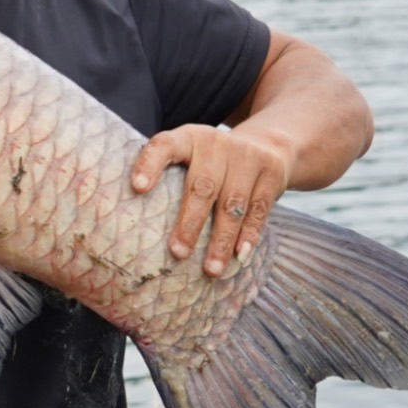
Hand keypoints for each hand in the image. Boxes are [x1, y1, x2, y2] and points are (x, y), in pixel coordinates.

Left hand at [130, 124, 294, 277]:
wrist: (267, 146)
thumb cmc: (213, 163)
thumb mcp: (192, 157)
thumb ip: (170, 179)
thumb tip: (137, 228)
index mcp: (188, 138)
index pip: (164, 146)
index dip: (150, 164)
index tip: (137, 188)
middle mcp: (216, 144)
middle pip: (202, 186)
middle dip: (190, 222)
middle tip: (177, 252)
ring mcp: (246, 156)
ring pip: (232, 204)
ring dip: (221, 240)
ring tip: (211, 269)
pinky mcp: (270, 172)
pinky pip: (258, 209)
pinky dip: (249, 235)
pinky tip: (240, 256)